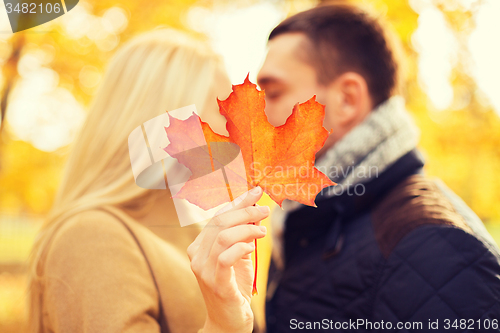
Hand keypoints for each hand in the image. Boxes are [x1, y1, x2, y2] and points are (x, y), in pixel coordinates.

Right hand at [187, 186, 268, 332]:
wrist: (228, 320)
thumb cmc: (234, 285)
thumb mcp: (239, 255)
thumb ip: (243, 235)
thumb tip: (256, 211)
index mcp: (199, 245)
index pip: (218, 216)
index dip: (237, 201)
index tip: (256, 191)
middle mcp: (197, 255)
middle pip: (220, 222)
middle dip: (246, 211)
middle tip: (265, 211)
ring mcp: (204, 270)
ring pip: (223, 236)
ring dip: (247, 229)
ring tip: (262, 231)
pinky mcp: (216, 284)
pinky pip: (226, 258)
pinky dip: (241, 247)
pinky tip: (252, 248)